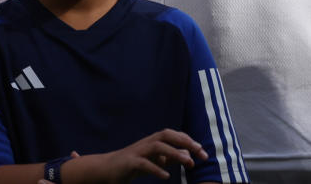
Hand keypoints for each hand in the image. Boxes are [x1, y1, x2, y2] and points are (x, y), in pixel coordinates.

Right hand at [61, 130, 206, 181]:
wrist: (107, 169)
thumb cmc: (133, 164)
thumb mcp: (155, 160)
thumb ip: (171, 157)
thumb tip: (188, 154)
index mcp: (153, 140)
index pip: (174, 135)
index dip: (189, 141)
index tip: (202, 152)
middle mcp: (146, 142)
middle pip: (167, 135)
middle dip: (185, 141)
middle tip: (200, 152)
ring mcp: (137, 151)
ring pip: (158, 146)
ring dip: (174, 153)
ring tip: (188, 163)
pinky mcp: (129, 162)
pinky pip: (144, 163)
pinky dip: (156, 168)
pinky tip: (166, 176)